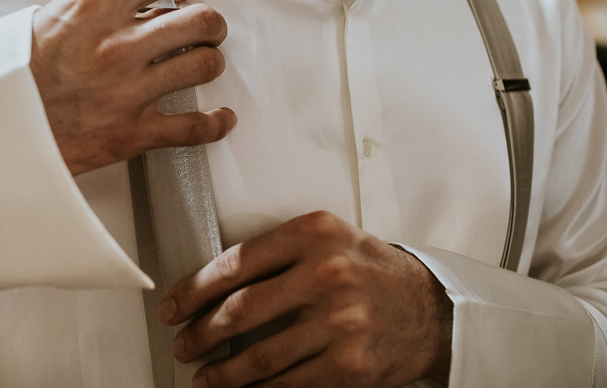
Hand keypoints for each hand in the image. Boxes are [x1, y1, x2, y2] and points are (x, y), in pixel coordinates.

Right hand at [30, 0, 236, 175]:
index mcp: (93, 8)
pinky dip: (215, 123)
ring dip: (210, 62)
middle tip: (206, 27)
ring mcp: (128, 91)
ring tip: (204, 62)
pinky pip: (193, 128)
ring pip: (204, 65)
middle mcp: (118, 46)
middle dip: (210, 22)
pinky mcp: (131, 133)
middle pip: (199, 20)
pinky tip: (221, 117)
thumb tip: (136, 2)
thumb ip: (97, 7)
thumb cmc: (14, 72)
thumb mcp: (49, 18)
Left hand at [160, 211, 452, 387]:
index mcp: (314, 233)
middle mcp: (327, 273)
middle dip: (201, 332)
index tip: (174, 304)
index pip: (236, 262)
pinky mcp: (350, 365)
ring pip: (260, 356)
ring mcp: (341, 322)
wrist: (432, 309)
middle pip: (241, 310)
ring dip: (222, 372)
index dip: (195, 287)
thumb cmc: (372, 270)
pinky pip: (289, 384)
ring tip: (202, 376)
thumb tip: (214, 283)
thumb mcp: (330, 238)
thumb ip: (280, 251)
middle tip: (182, 343)